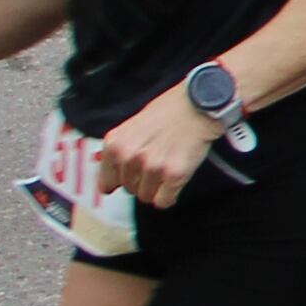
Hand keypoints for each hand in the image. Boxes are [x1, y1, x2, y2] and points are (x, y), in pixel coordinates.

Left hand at [98, 83, 217, 208]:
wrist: (198, 105)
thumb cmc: (169, 111)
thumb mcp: (133, 126)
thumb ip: (120, 151)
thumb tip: (109, 179)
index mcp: (115, 144)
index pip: (107, 182)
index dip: (120, 181)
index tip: (128, 180)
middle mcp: (130, 157)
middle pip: (129, 189)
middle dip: (141, 181)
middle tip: (156, 164)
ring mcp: (152, 167)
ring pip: (146, 197)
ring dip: (157, 187)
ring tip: (167, 167)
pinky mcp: (173, 175)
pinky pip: (164, 201)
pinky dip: (169, 195)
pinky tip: (175, 179)